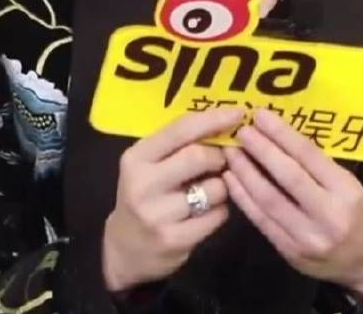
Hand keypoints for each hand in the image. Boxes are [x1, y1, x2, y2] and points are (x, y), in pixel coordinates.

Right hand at [103, 106, 243, 292]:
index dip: (213, 119)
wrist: (124, 249)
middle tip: (221, 160)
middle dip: (219, 156)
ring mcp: (157, 215)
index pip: (181, 129)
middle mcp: (143, 184)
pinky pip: (217, 215)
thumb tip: (223, 122)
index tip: (238, 113)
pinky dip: (220, 210)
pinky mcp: (174, 240)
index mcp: (137, 157)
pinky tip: (206, 213)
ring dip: (222, 186)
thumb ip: (178, 144)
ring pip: (214, 188)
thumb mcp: (149, 163)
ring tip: (210, 190)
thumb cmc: (144, 194)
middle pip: (199, 156)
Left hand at [223, 108, 362, 295]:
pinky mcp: (290, 253)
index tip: (260, 115)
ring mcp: (307, 238)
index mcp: (345, 191)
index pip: (309, 156)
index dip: (282, 134)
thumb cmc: (355, 212)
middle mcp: (327, 215)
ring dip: (245, 172)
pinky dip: (242, 198)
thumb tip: (277, 134)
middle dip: (261, 150)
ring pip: (269, 200)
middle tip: (241, 131)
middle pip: (288, 177)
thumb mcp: (346, 182)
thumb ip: (315, 163)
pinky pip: (261, 221)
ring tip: (230, 151)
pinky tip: (231, 179)